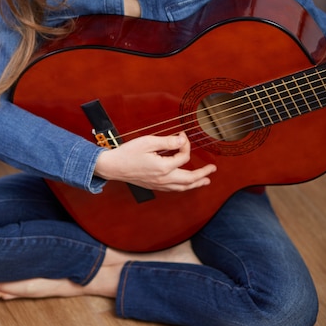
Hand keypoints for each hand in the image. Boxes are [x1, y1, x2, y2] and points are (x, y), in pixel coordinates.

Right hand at [94, 132, 215, 191]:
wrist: (113, 167)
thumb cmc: (128, 153)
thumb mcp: (148, 142)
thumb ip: (167, 142)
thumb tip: (182, 140)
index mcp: (163, 167)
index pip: (183, 156)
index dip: (185, 144)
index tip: (182, 135)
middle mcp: (163, 179)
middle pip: (189, 179)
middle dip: (203, 174)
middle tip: (212, 169)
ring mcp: (159, 185)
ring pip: (182, 187)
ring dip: (196, 184)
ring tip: (205, 181)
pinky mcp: (154, 186)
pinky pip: (174, 189)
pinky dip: (184, 187)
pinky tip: (185, 184)